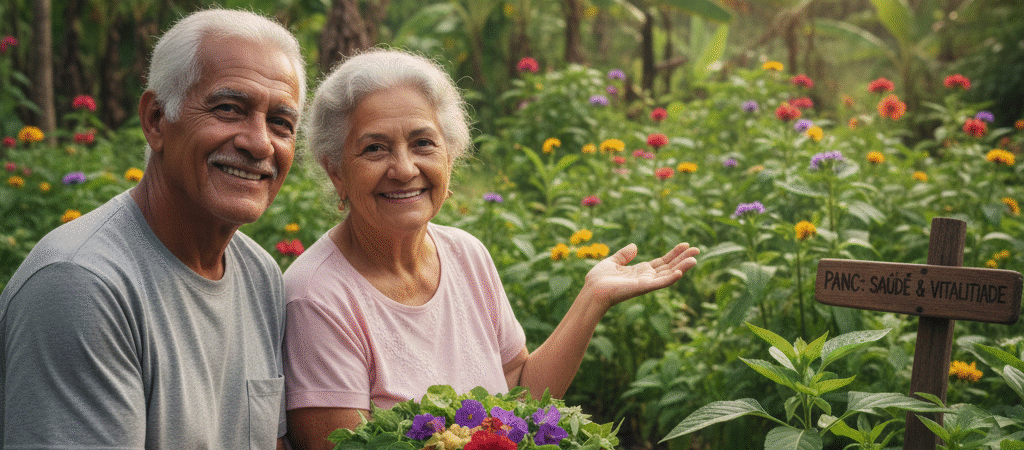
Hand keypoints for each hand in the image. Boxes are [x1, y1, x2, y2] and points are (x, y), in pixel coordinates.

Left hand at [582, 243, 698, 309]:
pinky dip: (671, 278)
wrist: (592, 290)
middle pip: (669, 267)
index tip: (685, 245)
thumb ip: (623, 255)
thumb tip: (634, 246)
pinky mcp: (643, 288)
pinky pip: (660, 283)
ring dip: (682, 267)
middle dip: (683, 258)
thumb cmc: (598, 279)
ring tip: (695, 259)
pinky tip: (681, 272)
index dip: (674, 254)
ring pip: (669, 275)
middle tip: (697, 249)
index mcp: (640, 271)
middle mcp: (646, 278)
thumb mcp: (612, 262)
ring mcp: (646, 283)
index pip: (662, 262)